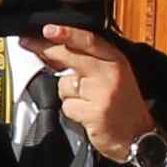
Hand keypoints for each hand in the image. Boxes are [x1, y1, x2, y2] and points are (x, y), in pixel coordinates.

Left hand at [32, 21, 156, 161]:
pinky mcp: (94, 112)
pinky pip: (67, 106)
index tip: (47, 29)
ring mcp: (102, 92)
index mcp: (116, 60)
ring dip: (69, 95)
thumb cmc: (123, 106)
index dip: (66, 33)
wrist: (139, 137)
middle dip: (46, 50)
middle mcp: (110, 73)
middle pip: (70, 56)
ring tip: (88, 103)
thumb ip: (90, 62)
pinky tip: (88, 116)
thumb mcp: (113, 76)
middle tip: (27, 43)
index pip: (89, 41)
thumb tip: (54, 50)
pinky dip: (72, 112)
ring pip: (64, 85)